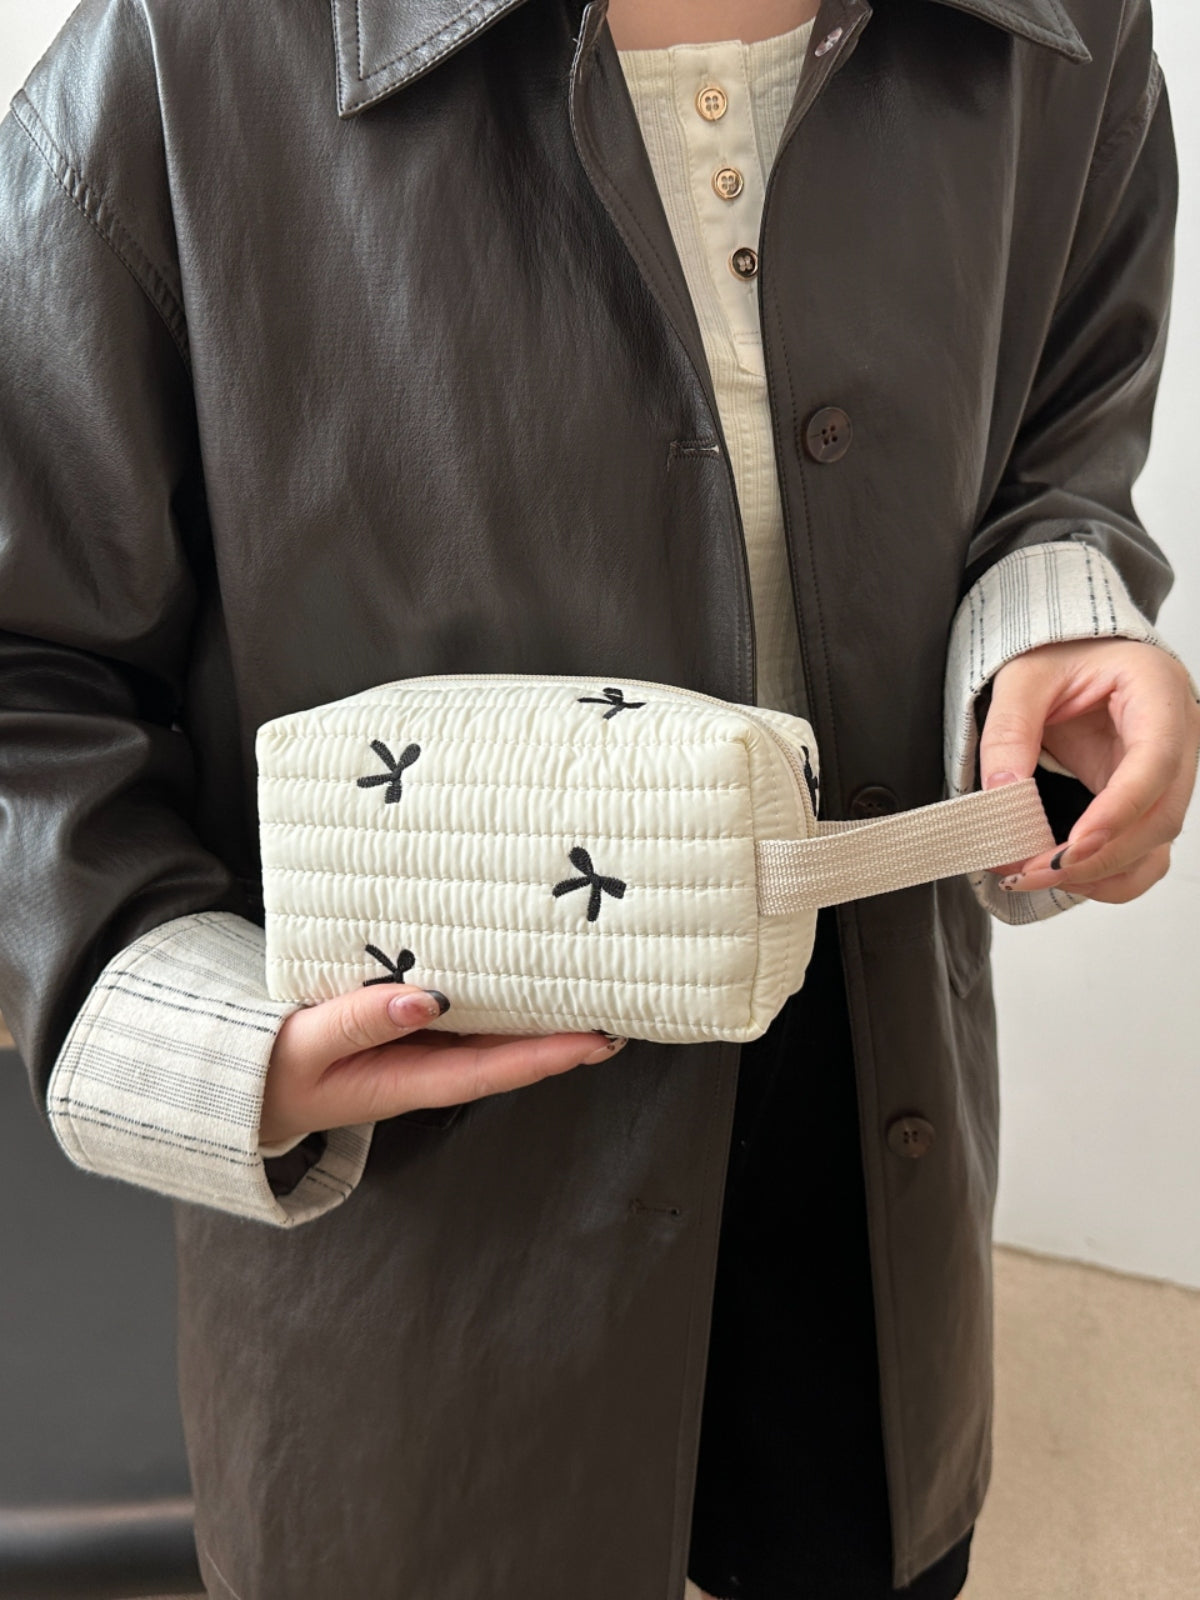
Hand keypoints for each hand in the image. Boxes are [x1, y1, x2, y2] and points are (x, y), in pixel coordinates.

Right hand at [259, 983, 626, 1146]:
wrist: (248, 1083)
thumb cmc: (273, 1068)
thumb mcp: (304, 1045)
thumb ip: (357, 1020)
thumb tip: (424, 1000)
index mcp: (408, 1082)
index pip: (493, 1071)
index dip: (548, 1056)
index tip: (596, 1039)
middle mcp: (428, 1067)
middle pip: (511, 1053)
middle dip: (566, 1035)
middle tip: (623, 1006)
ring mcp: (422, 1048)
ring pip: (494, 1031)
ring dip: (541, 1012)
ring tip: (592, 983)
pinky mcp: (411, 1026)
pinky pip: (467, 1011)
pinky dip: (500, 992)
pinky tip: (525, 969)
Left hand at [978, 637, 1199, 901]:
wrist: (1071, 652)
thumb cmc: (1059, 653)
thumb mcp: (1023, 677)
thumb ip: (1009, 732)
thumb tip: (1002, 797)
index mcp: (1158, 692)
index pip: (1156, 761)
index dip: (1119, 810)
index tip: (1074, 847)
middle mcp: (1178, 737)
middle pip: (1161, 816)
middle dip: (1097, 856)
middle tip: (1030, 871)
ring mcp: (1167, 776)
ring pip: (1156, 844)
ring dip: (1100, 873)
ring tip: (1034, 877)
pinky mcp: (1145, 802)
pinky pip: (1143, 853)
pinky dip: (1107, 874)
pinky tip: (1061, 876)